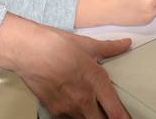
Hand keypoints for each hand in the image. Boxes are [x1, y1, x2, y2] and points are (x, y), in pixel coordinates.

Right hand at [0, 14, 130, 118]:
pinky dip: (73, 113)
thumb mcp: (87, 44)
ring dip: (90, 116)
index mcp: (96, 81)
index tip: (128, 118)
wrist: (28, 51)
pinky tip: (73, 102)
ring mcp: (67, 107)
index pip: (115, 110)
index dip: (124, 118)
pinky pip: (68, 117)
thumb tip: (125, 44)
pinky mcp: (53, 109)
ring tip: (90, 106)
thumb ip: (110, 47)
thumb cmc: (55, 45)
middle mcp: (83, 98)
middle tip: (109, 113)